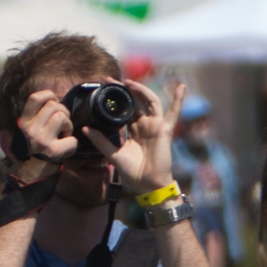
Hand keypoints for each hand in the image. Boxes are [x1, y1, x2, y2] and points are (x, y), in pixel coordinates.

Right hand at [12, 88, 77, 171]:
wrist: (33, 172)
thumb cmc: (36, 148)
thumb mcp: (29, 130)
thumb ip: (37, 115)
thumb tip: (54, 100)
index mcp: (24, 122)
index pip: (34, 98)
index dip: (48, 95)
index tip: (54, 101)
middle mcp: (30, 129)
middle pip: (53, 106)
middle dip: (63, 112)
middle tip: (63, 125)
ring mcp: (41, 140)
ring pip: (62, 117)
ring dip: (68, 125)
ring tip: (64, 134)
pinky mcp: (53, 151)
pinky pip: (72, 138)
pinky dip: (73, 143)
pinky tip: (66, 147)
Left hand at [83, 79, 182, 195]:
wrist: (148, 185)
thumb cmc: (134, 173)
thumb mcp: (113, 155)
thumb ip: (101, 141)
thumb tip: (85, 129)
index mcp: (133, 130)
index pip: (124, 108)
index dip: (116, 97)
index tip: (104, 86)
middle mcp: (144, 125)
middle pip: (135, 101)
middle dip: (124, 90)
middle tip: (109, 81)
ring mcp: (155, 126)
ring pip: (149, 101)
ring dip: (140, 90)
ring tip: (128, 82)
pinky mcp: (164, 130)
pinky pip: (173, 113)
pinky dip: (178, 100)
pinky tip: (181, 87)